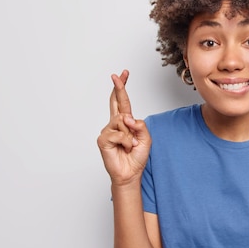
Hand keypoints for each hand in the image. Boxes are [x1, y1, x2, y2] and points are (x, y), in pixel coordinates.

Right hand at [96, 70, 151, 185]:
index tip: (123, 74)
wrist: (130, 173)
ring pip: (121, 121)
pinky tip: (125, 148)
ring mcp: (107, 131)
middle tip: (117, 75)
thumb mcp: (146, 138)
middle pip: (116, 102)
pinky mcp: (103, 139)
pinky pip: (118, 133)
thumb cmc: (137, 156)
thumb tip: (127, 118)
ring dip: (131, 135)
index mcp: (125, 122)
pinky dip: (126, 141)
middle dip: (118, 88)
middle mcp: (115, 124)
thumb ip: (140, 125)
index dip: (122, 88)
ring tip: (130, 145)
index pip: (123, 102)